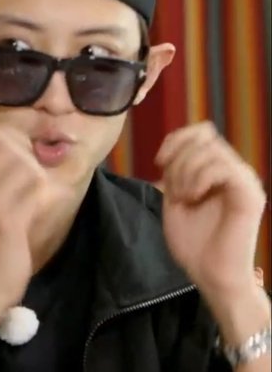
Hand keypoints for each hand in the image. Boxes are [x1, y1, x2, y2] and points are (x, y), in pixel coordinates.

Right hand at [0, 125, 70, 315]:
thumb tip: (23, 134)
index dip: (10, 134)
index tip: (25, 146)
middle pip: (7, 145)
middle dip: (28, 154)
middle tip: (35, 172)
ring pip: (25, 164)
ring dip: (39, 174)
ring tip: (36, 191)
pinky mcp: (5, 222)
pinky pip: (36, 188)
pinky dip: (47, 192)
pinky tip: (43, 203)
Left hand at [155, 121, 266, 299]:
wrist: (210, 276)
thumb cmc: (194, 243)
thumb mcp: (174, 199)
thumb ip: (174, 172)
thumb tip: (169, 151)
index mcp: (217, 170)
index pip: (201, 133)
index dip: (176, 139)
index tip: (159, 161)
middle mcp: (234, 171)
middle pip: (204, 137)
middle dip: (178, 159)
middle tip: (173, 190)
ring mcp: (244, 181)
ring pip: (211, 150)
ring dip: (186, 171)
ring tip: (183, 197)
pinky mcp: (249, 195)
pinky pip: (224, 167)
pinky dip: (200, 177)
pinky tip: (193, 197)